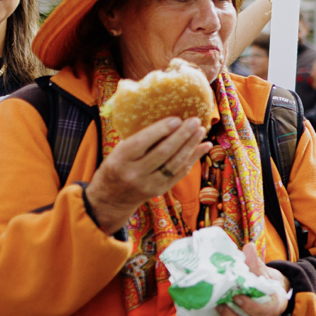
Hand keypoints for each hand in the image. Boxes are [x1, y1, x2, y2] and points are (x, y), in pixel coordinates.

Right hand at [87, 117, 211, 234]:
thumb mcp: (118, 151)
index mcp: (120, 160)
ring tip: (201, 130)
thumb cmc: (116, 166)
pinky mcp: (160, 191)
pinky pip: (180, 173)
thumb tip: (165, 117)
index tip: (176, 119)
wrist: (112, 198)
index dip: (160, 130)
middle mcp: (134, 174)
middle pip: (163, 153)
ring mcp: (148, 185)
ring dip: (191, 145)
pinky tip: (204, 146)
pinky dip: (193, 158)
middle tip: (195, 120)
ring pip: (174, 164)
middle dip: (182, 135)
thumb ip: (137, 138)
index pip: (142, 143)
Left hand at [216, 242, 290, 315]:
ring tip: (216, 305)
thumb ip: (257, 263)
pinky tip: (214, 308)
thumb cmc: (269, 283)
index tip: (238, 297)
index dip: (250, 306)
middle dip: (233, 315)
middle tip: (221, 303)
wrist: (272, 293)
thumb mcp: (266, 273)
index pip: (265, 312)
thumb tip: (248, 246)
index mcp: (274, 306)